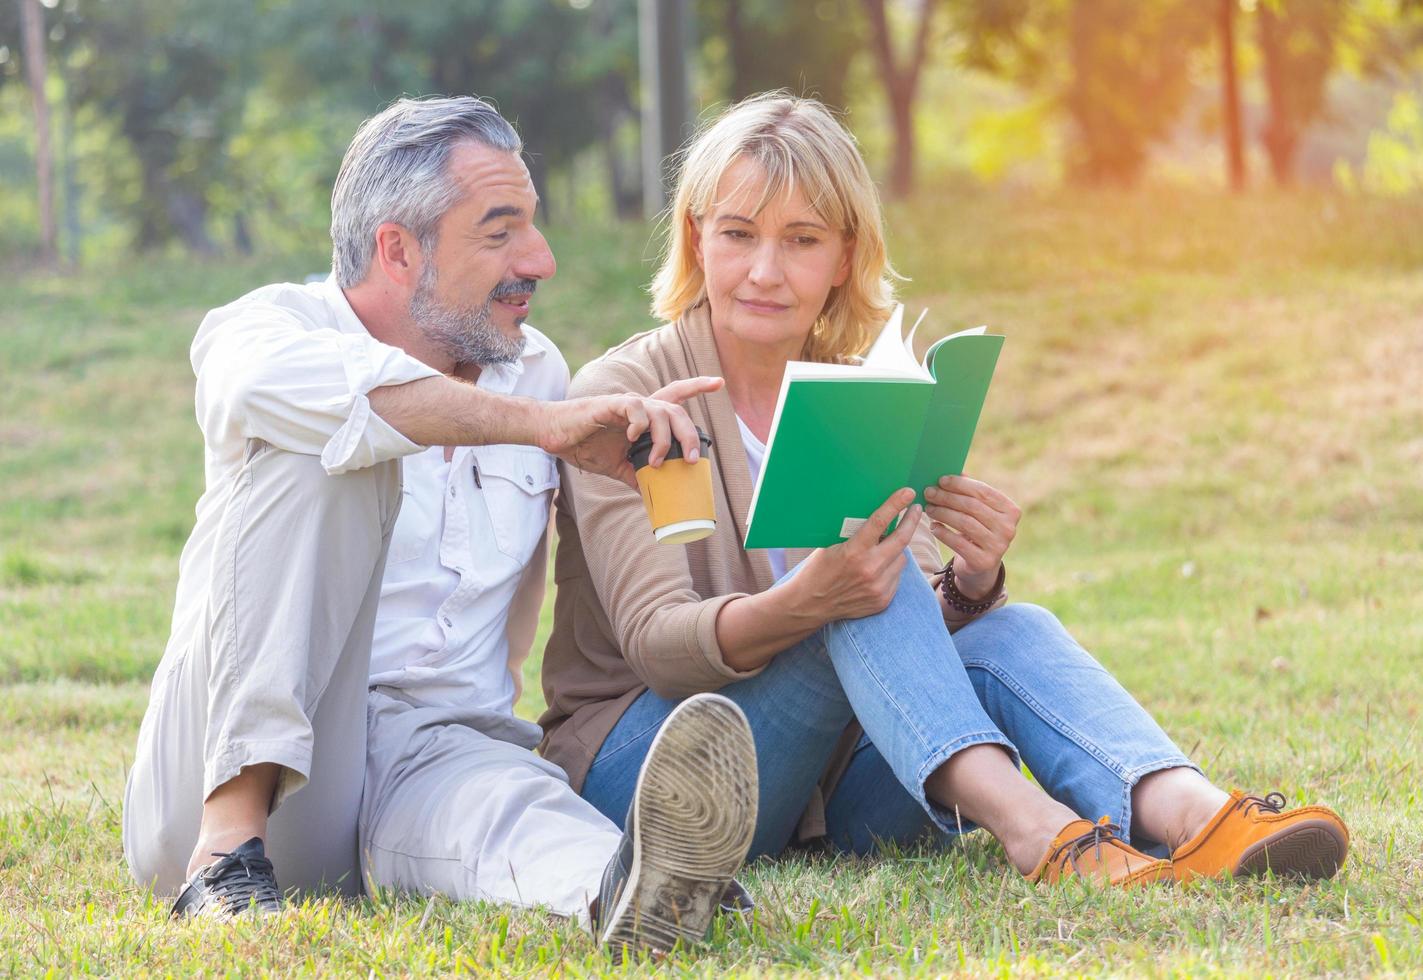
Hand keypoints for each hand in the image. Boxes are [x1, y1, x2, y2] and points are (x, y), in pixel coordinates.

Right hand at [539, 376, 724, 486]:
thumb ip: (637, 475)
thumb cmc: (584, 445)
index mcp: (643, 419)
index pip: (675, 395)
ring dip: (665, 439)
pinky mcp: (610, 405)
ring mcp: (626, 405)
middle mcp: (639, 408)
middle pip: (676, 410)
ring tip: (656, 461)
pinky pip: (636, 408)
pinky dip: (640, 424)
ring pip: (661, 411)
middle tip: (691, 458)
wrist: (554, 436)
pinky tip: (633, 439)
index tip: (719, 383)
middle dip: (690, 433)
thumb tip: (655, 498)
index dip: (697, 387)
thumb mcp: (617, 466)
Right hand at [788, 488, 922, 624]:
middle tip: (916, 510)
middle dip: (911, 521)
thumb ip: (854, 534)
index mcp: (853, 551)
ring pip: (902, 559)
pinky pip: (896, 576)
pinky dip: (891, 568)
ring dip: (897, 549)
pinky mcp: (882, 600)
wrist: (810, 605)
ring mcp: (878, 587)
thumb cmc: (818, 571)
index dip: (896, 505)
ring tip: (885, 547)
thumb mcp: (830, 546)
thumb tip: (877, 517)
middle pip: (901, 540)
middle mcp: (869, 569)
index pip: (880, 522)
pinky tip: (879, 568)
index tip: (908, 493)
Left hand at [923, 475, 1019, 598]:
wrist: (980, 566)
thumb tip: (953, 473)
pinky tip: (933, 527)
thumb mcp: (979, 512)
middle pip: (972, 506)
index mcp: (1011, 510)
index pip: (983, 491)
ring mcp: (998, 546)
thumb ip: (970, 493)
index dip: (961, 484)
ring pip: (964, 523)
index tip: (941, 480)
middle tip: (929, 493)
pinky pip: (958, 543)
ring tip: (929, 508)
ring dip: (943, 513)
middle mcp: (1008, 528)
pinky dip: (943, 533)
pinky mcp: (984, 561)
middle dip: (947, 497)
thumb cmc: (977, 530)